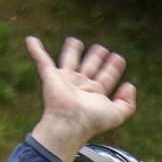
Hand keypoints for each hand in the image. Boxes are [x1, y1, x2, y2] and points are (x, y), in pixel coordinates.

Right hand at [25, 36, 135, 161]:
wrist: (71, 122)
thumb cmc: (92, 120)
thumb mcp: (117, 114)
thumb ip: (128, 103)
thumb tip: (130, 85)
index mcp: (95, 93)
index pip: (106, 77)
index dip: (113, 68)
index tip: (118, 58)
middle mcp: (80, 86)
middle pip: (89, 67)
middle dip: (96, 57)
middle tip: (102, 48)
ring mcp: (65, 80)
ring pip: (69, 60)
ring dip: (72, 51)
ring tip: (75, 41)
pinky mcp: (50, 76)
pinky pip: (42, 59)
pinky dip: (35, 50)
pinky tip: (31, 40)